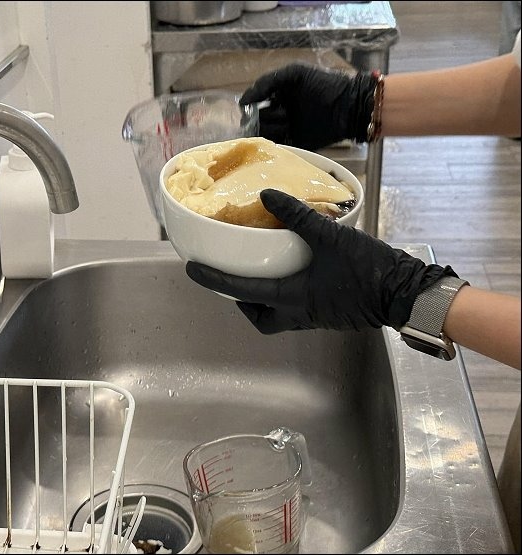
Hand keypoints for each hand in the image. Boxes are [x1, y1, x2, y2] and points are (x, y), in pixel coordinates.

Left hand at [186, 190, 457, 332]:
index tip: (192, 270)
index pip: (242, 291)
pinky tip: (293, 274)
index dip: (214, 280)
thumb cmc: (368, 269)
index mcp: (293, 298)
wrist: (406, 294)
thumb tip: (268, 195)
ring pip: (278, 317)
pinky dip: (287, 295)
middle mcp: (300, 314)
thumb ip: (297, 216)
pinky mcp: (330, 314)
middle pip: (260, 319)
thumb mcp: (330, 237)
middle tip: (236, 282)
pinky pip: (298, 310)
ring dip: (264, 300)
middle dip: (243, 304)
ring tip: (261, 275)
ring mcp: (316, 318)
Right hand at [240, 63, 376, 150]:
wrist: (348, 105)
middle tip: (279, 113)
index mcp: (277, 97)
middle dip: (262, 118)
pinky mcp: (296, 145)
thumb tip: (243, 101)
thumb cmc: (325, 84)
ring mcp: (287, 131)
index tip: (251, 108)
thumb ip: (266, 82)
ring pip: (264, 135)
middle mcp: (279, 115)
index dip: (250, 108)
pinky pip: (277, 147)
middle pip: (256, 122)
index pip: (253, 106)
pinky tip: (285, 133)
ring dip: (271, 128)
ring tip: (287, 121)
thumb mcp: (294, 73)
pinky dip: (275, 143)